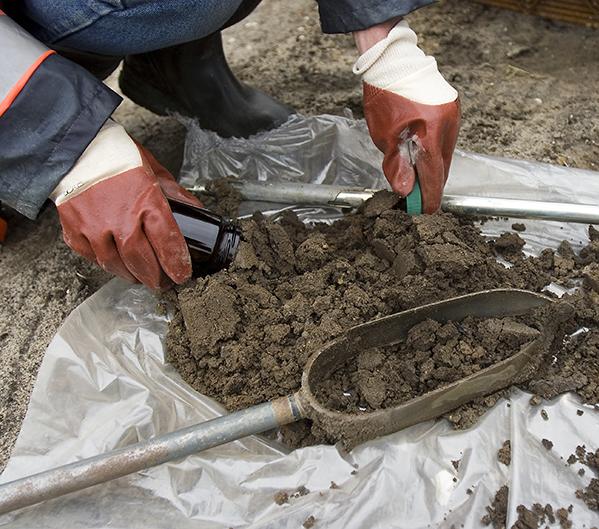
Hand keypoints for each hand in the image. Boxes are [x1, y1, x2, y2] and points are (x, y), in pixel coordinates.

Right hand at [50, 120, 201, 288]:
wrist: (76, 147)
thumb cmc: (118, 156)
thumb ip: (176, 194)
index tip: (182, 275)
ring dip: (132, 275)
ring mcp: (95, 227)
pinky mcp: (75, 231)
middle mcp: (121, 219)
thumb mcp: (155, 170)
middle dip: (156, 277)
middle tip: (164, 283)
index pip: (167, 243)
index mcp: (147, 202)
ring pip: (116, 265)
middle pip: (143, 262)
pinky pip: (93, 258)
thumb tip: (197, 211)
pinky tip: (116, 262)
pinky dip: (106, 263)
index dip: (176, 264)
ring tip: (141, 276)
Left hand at [354, 20, 459, 212]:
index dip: (430, 196)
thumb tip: (407, 191)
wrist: (392, 61)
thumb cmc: (384, 96)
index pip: (434, 175)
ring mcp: (454, 116)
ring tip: (417, 178)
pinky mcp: (452, 109)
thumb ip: (397, 166)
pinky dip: (435, 151)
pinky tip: (422, 156)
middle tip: (418, 199)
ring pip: (445, 154)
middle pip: (443, 166)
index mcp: (433, 133)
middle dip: (431, 184)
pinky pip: (446, 140)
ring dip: (433, 168)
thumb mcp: (385, 137)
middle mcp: (449, 125)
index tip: (427, 211)